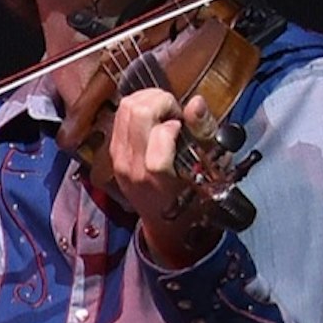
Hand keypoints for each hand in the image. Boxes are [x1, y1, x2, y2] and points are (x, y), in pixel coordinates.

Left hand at [98, 83, 220, 265]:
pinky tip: (152, 117)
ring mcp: (118, 159)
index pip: (159, 131)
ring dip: (147, 100)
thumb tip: (195, 103)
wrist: (165, 222)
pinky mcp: (111, 154)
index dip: (175, 119)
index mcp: (157, 174)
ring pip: (124, 109)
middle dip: (160, 100)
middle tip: (174, 112)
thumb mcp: (210, 166)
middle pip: (136, 110)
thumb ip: (203, 132)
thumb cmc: (193, 195)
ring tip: (164, 112)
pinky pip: (119, 118)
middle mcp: (131, 165)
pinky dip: (137, 108)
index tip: (184, 126)